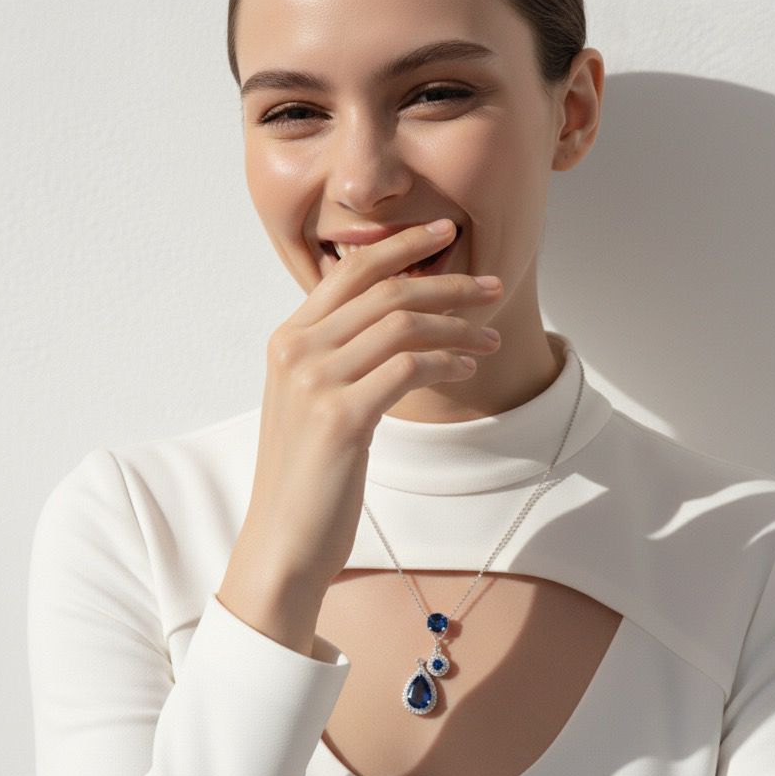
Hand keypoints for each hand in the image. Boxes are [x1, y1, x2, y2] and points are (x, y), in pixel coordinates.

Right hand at [227, 220, 502, 604]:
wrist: (283, 541)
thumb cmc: (308, 476)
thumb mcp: (312, 402)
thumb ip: (340, 357)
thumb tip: (398, 324)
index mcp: (288, 339)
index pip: (350, 270)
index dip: (402, 244)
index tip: (444, 233)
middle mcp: (296, 350)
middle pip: (385, 290)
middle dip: (447, 283)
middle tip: (491, 285)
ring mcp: (314, 381)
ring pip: (402, 324)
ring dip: (456, 327)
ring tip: (488, 340)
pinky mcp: (340, 416)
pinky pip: (408, 368)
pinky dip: (445, 363)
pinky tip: (464, 371)